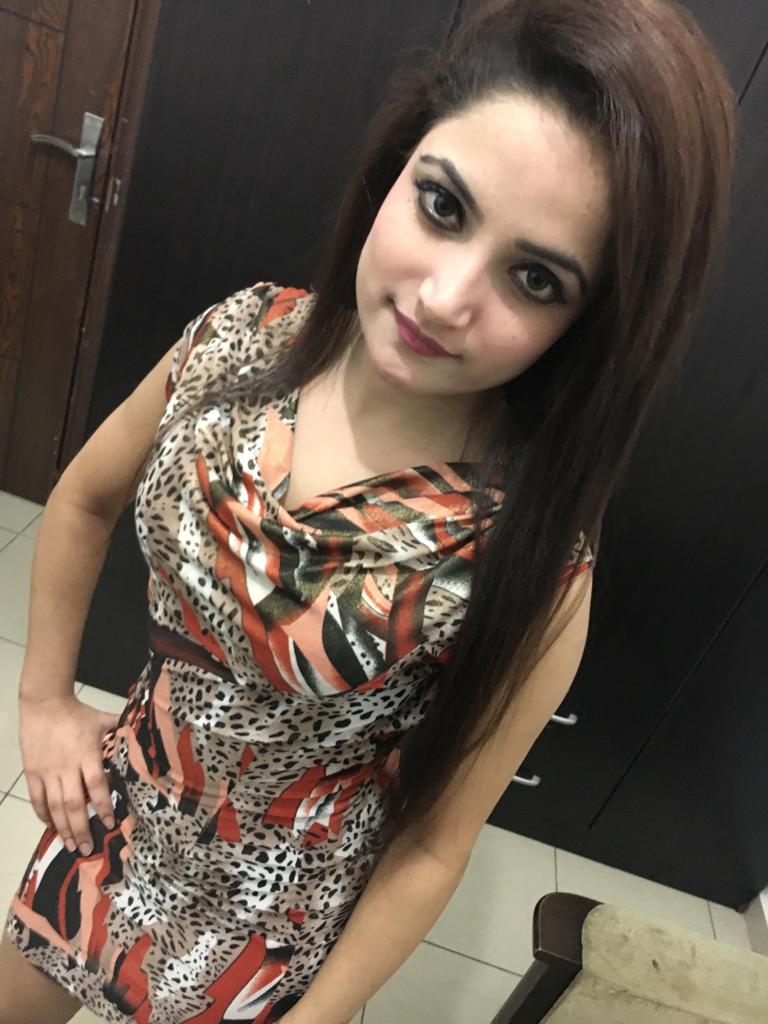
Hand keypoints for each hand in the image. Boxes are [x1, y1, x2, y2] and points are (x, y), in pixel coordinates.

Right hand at [18, 692, 121, 853]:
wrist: (44, 704)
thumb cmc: (78, 713)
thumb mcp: (103, 720)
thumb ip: (122, 730)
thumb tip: (145, 731)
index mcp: (87, 754)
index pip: (96, 785)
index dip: (103, 806)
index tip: (110, 823)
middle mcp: (66, 766)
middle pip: (73, 803)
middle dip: (81, 828)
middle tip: (87, 848)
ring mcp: (47, 771)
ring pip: (54, 806)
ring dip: (62, 828)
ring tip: (70, 845)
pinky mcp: (32, 772)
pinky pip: (37, 798)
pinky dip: (43, 814)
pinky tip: (50, 826)